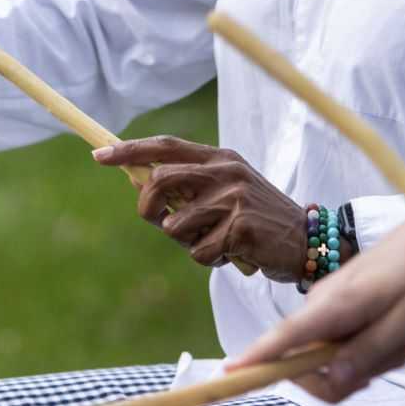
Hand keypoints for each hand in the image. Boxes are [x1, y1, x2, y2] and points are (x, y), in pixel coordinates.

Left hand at [93, 135, 311, 279]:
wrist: (306, 240)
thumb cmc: (258, 217)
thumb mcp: (227, 191)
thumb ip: (189, 186)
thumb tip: (139, 183)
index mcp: (220, 158)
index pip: (166, 146)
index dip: (130, 150)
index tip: (98, 156)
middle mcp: (226, 171)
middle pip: (160, 181)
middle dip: (147, 207)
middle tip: (158, 221)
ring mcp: (234, 198)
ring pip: (175, 225)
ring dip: (186, 242)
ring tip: (214, 241)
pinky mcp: (240, 227)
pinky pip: (198, 252)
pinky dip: (208, 259)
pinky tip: (231, 253)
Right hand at [226, 216, 404, 402]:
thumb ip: (367, 353)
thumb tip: (328, 380)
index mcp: (336, 303)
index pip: (285, 336)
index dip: (256, 358)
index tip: (227, 375)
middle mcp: (323, 302)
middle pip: (307, 363)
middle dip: (346, 374)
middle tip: (392, 357)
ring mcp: (330, 303)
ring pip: (329, 357)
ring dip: (364, 360)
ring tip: (400, 339)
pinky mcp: (341, 306)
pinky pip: (341, 343)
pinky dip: (368, 348)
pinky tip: (396, 333)